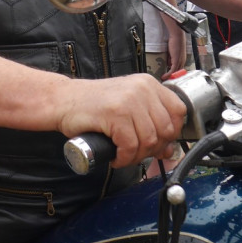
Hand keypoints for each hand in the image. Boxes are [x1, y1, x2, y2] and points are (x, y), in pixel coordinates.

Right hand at [55, 74, 185, 168]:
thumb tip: (169, 150)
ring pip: (150, 140)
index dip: (171, 132)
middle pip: (166, 130)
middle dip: (153, 148)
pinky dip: (124, 158)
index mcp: (148, 84)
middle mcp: (142, 89)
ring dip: (136, 156)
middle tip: (136, 152)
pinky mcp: (115, 114)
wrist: (62, 101)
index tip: (159, 142)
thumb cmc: (92, 106)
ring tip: (123, 155)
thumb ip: (149, 124)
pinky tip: (115, 156)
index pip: (179, 111)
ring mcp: (129, 100)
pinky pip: (130, 146)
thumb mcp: (127, 107)